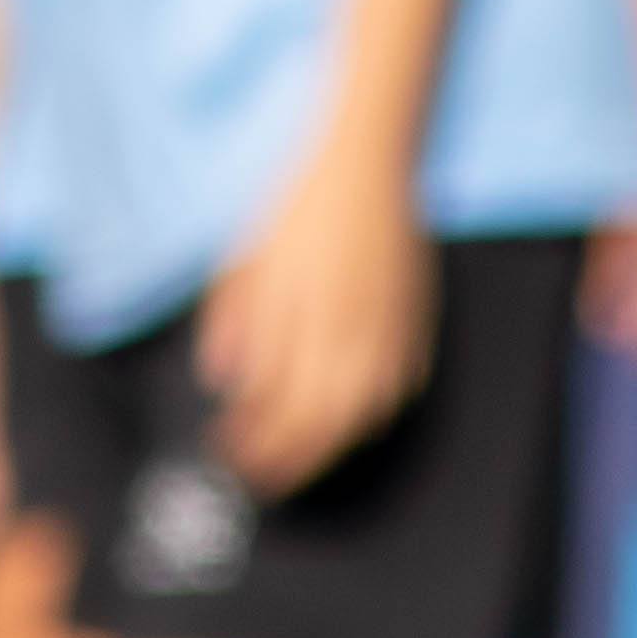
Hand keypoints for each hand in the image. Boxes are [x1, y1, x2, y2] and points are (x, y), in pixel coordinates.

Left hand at [195, 147, 435, 498]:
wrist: (367, 160)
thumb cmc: (298, 202)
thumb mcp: (245, 253)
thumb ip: (231, 318)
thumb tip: (221, 380)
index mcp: (304, 312)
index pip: (278, 402)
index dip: (252, 439)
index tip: (225, 454)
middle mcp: (351, 328)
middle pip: (321, 421)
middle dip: (286, 459)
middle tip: (256, 477)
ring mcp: (389, 329)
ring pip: (363, 414)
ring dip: (327, 447)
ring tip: (296, 460)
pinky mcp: (414, 322)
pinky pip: (397, 389)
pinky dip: (368, 416)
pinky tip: (345, 423)